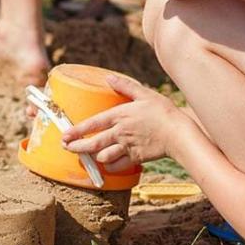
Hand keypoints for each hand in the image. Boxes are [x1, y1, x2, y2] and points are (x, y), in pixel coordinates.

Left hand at [61, 75, 179, 171]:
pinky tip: (107, 164)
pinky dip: (109, 167)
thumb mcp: (144, 94)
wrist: (179, 133)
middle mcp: (119, 133)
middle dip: (77, 147)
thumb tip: (108, 77)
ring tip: (87, 156)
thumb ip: (124, 86)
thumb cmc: (163, 111)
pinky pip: (117, 166)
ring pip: (102, 156)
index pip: (91, 124)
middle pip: (92, 144)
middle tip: (67, 148)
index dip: (76, 131)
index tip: (64, 135)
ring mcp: (126, 147)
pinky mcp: (135, 158)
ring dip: (93, 157)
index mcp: (119, 115)